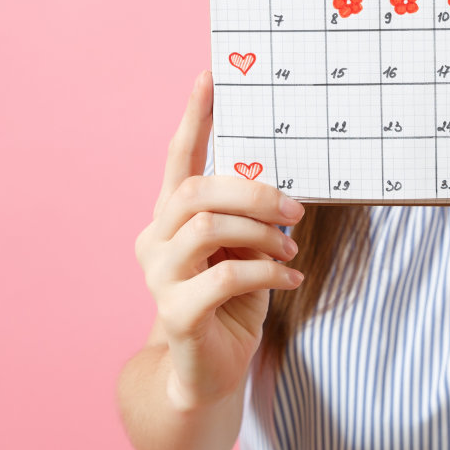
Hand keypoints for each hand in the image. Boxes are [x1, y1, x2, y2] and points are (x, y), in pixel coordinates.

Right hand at [133, 71, 304, 409]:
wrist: (207, 373)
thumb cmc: (231, 304)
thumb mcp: (244, 251)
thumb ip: (248, 219)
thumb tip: (283, 189)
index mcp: (170, 218)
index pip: (177, 158)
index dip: (195, 117)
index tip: (210, 76)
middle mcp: (154, 240)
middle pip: (197, 190)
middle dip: (253, 193)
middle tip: (295, 210)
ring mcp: (159, 277)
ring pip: (208, 228)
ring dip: (261, 234)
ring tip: (291, 251)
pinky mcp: (175, 313)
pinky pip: (223, 277)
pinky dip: (265, 272)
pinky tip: (289, 280)